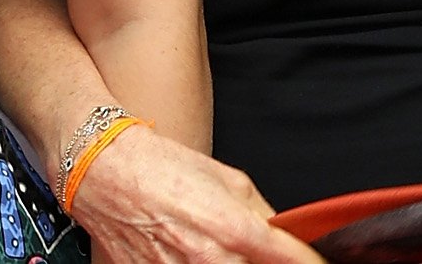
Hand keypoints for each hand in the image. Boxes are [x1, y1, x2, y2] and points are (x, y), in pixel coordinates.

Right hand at [67, 127, 327, 263]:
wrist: (105, 172)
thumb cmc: (162, 167)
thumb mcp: (228, 179)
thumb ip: (263, 215)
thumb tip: (288, 239)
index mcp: (237, 231)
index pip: (298, 263)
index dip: (313, 263)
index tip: (316, 262)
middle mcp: (214, 262)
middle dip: (269, 263)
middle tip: (255, 248)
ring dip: (233, 263)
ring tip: (214, 245)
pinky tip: (191, 252)